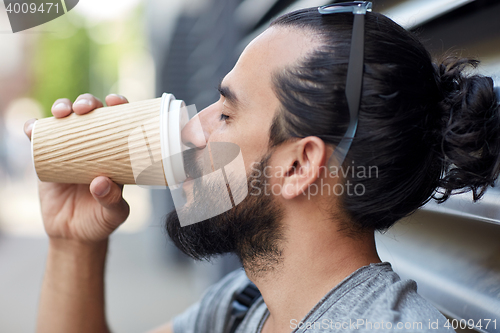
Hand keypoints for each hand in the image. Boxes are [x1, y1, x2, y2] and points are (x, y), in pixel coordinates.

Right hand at [24, 94, 130, 242]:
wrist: (72, 234)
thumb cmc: (100, 222)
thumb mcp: (113, 214)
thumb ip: (111, 201)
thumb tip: (100, 182)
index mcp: (116, 154)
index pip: (120, 123)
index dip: (119, 106)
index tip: (114, 101)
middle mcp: (94, 147)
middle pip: (92, 114)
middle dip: (87, 103)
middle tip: (85, 108)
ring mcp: (70, 150)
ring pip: (66, 120)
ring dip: (62, 107)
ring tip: (61, 113)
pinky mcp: (47, 158)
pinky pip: (40, 138)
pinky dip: (34, 129)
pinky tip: (32, 128)